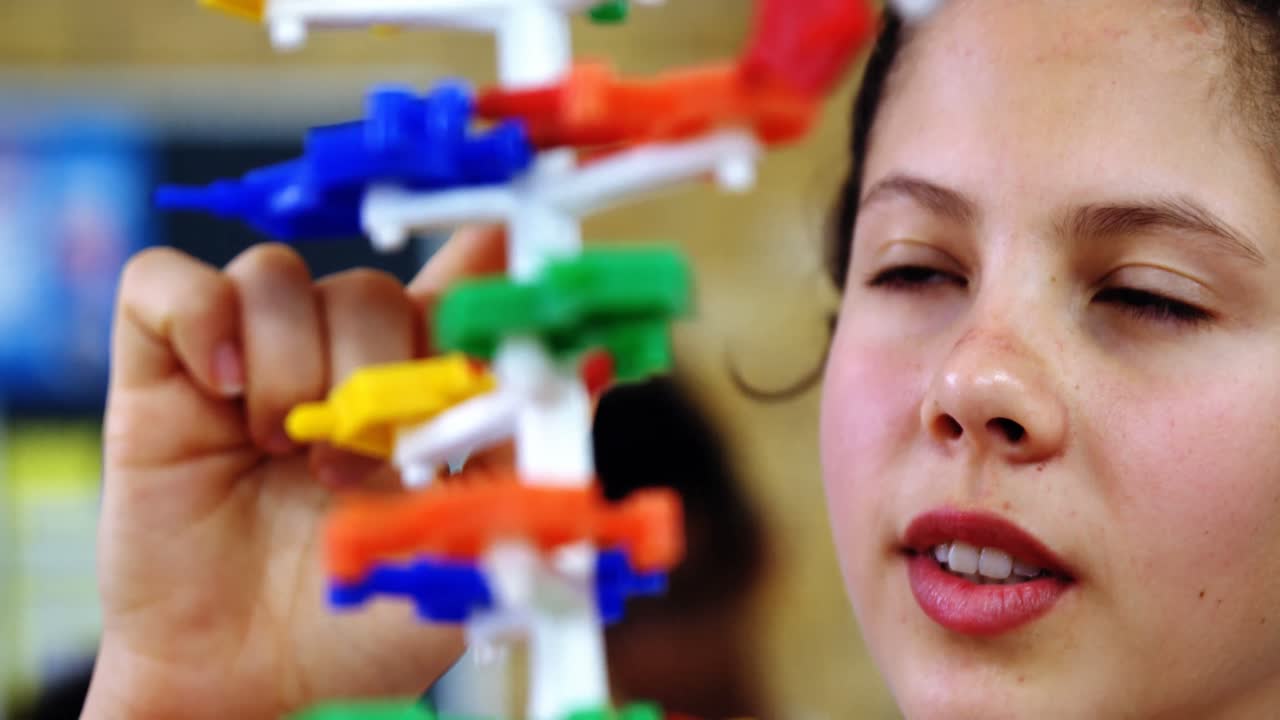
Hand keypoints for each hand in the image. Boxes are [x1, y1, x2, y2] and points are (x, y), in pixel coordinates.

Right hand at [85, 229, 505, 719]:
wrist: (251, 683)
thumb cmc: (362, 620)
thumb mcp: (467, 544)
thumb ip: (528, 456)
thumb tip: (593, 365)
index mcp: (418, 390)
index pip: (454, 281)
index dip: (480, 244)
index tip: (507, 213)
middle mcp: (337, 359)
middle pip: (367, 286)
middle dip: (374, 369)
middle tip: (359, 462)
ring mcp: (249, 360)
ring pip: (277, 275)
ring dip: (293, 367)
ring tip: (286, 452)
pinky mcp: (164, 372)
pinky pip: (168, 285)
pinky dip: (201, 321)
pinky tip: (225, 393)